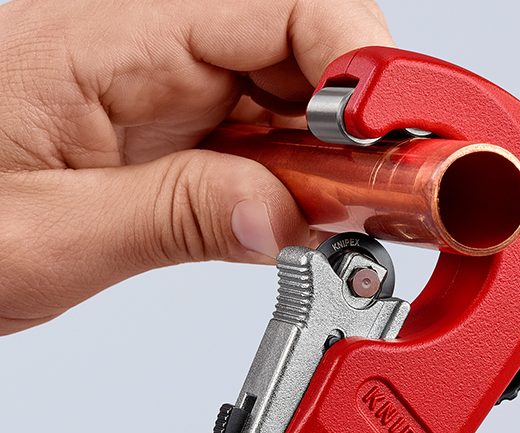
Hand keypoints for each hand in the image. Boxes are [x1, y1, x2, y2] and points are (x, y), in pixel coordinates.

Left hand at [0, 0, 392, 334]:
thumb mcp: (46, 238)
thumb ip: (177, 220)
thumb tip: (287, 218)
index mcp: (108, 36)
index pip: (283, 7)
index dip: (358, 66)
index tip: (388, 143)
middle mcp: (148, 47)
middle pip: (305, 52)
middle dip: (355, 127)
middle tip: (376, 202)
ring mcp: (167, 87)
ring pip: (295, 101)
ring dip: (331, 163)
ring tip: (335, 222)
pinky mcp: (176, 128)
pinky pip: (265, 141)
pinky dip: (297, 184)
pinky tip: (297, 220)